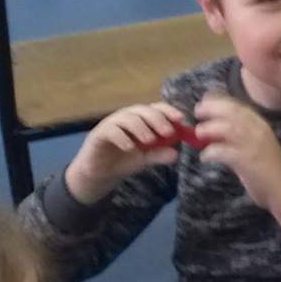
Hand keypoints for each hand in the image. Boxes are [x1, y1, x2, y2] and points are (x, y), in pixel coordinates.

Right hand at [65, 102, 188, 204]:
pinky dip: (121, 138)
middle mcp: (127, 117)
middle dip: (157, 119)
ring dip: (140, 128)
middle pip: (143, 110)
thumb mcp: (145, 158)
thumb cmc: (125, 159)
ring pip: (127, 118)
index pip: (156, 108)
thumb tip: (176, 154)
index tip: (181, 120)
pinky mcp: (99, 134)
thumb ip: (159, 154)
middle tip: (168, 132)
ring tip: (150, 141)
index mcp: (141, 119)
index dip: (169, 111)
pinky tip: (130, 148)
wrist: (101, 172)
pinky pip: (111, 131)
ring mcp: (112, 123)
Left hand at [195, 93, 280, 223]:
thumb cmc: (267, 169)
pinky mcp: (247, 161)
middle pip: (231, 111)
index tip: (204, 101)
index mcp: (260, 124)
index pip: (237, 105)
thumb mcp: (255, 144)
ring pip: (227, 128)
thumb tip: (212, 129)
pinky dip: (211, 152)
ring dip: (209, 129)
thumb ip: (237, 135)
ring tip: (199, 135)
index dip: (218, 100)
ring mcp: (254, 144)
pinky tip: (205, 157)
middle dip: (211, 108)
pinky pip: (224, 151)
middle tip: (197, 112)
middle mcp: (258, 130)